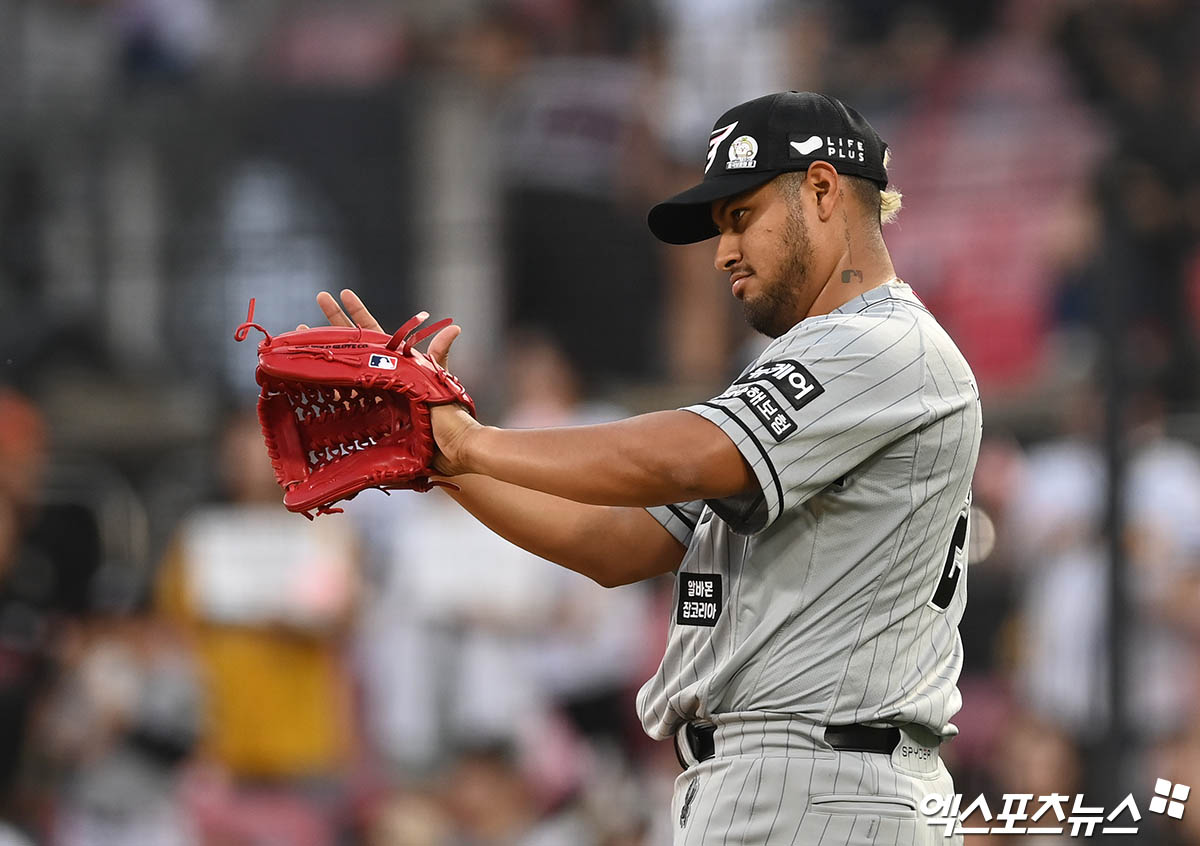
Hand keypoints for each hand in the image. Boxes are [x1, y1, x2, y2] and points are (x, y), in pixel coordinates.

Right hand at [308, 289, 477, 473]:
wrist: (449, 451)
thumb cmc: (447, 415)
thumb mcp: (438, 380)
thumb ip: (438, 355)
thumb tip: (455, 327)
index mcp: (397, 363)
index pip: (372, 332)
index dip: (356, 314)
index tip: (341, 293)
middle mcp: (382, 377)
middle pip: (351, 348)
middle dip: (330, 329)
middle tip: (307, 315)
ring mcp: (374, 398)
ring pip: (342, 375)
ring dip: (321, 362)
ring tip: (298, 350)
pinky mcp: (370, 420)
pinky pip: (344, 405)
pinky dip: (326, 396)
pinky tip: (306, 390)